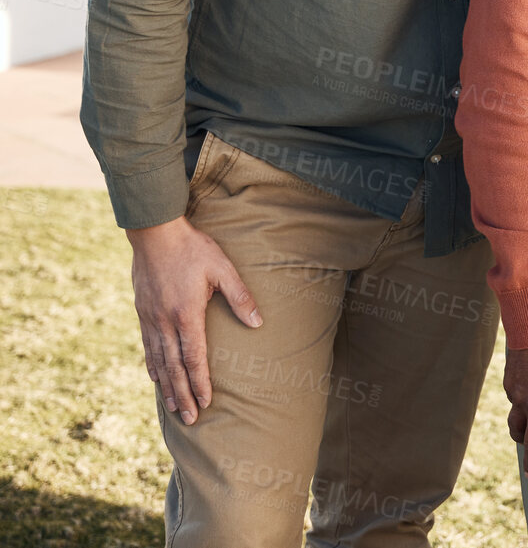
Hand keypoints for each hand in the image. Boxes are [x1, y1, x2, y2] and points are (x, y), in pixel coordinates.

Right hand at [127, 216, 261, 425]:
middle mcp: (165, 322)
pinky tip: (155, 378)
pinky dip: (152, 366)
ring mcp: (150, 319)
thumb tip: (258, 322)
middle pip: (174, 367)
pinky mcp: (142, 313)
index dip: (200, 382)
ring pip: (158, 361)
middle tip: (190, 419)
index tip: (206, 402)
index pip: (194, 358)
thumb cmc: (194, 249)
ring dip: (167, 387)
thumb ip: (240, 296)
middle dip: (183, 395)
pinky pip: (147, 346)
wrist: (155, 233)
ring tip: (174, 407)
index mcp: (186, 314)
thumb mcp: (223, 269)